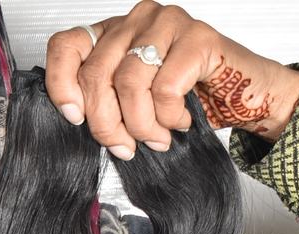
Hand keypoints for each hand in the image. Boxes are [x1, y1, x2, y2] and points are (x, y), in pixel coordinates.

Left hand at [44, 0, 298, 159]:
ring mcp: (166, 22)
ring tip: (155, 138)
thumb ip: (100, 103)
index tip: (74, 117)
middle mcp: (135, 20)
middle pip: (96, 74)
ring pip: (129, 83)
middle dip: (105, 124)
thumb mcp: (128, 103)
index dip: (61, 84)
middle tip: (123, 148)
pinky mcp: (197, 35)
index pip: (65, 46)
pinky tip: (178, 122)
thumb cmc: (180, 100)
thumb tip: (75, 121)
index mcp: (110, 34)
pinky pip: (164, 88)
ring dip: (140, 125)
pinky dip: (168, 117)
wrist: (238, 94)